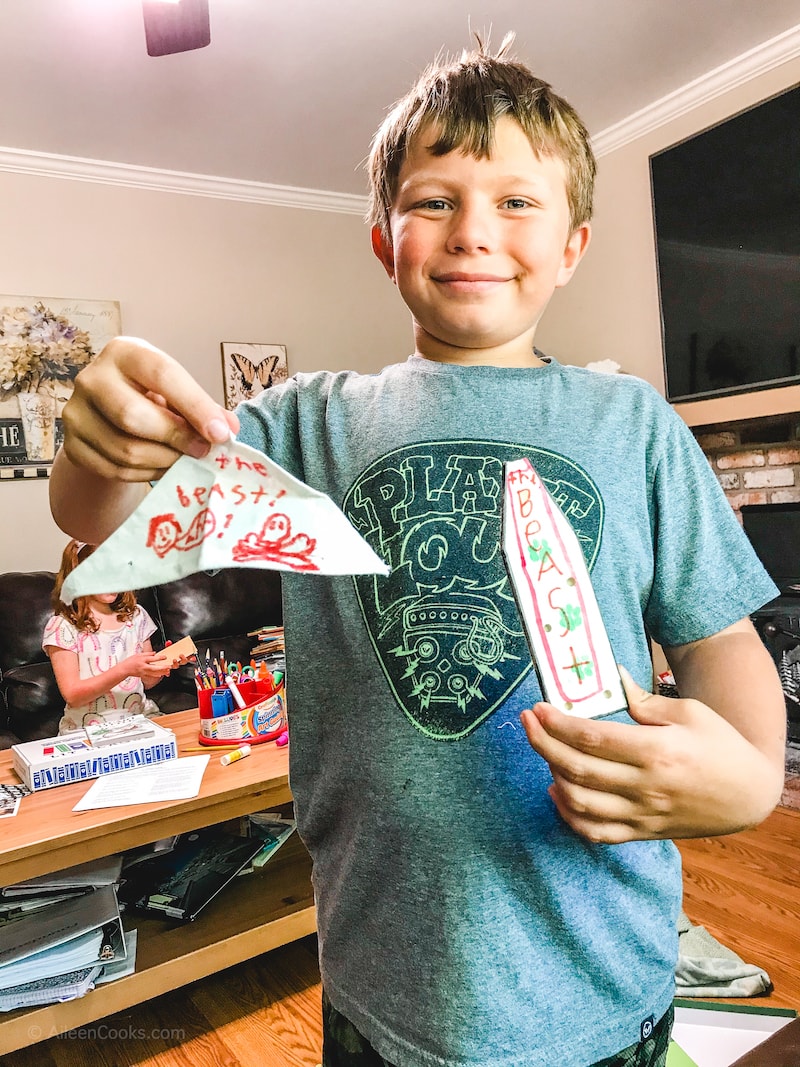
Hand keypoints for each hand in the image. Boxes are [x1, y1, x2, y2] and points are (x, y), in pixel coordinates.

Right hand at [61, 336, 238, 481]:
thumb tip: (228, 429)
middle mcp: (92, 378)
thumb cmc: (149, 397)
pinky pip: (114, 470)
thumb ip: (202, 407)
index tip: (221, 434)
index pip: (162, 374)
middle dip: (176, 439)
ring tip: (184, 460)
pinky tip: (160, 467)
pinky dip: (145, 474)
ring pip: (125, 450)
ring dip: (164, 461)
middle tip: (203, 452)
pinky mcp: (72, 445)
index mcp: (124, 353)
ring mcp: (76, 412)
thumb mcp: (175, 391)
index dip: (195, 406)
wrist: (106, 416)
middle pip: (133, 416)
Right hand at [123, 652, 173, 684]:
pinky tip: (161, 674)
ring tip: (167, 671)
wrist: (124, 669)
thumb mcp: (138, 654)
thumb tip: (155, 653)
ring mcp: (143, 672)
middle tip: (168, 667)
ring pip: (154, 673)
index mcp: (142, 660)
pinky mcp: (143, 675)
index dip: (159, 658)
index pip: (152, 659)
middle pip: (154, 668)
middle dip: (162, 668)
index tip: (165, 657)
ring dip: (161, 672)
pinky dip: (157, 675)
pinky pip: (151, 675)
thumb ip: (147, 654)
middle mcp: (143, 666)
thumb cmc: (130, 661)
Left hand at [520, 667, 783, 842]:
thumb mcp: (691, 712)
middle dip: (543, 743)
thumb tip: (613, 676)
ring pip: (580, 802)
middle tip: (528, 723)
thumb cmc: (722, 746)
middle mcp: (646, 786)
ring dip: (552, 775)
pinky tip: (558, 791)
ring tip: (546, 752)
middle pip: (577, 768)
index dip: (557, 723)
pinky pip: (595, 833)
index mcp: (657, 751)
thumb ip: (646, 699)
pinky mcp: (643, 833)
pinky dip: (569, 815)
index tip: (538, 708)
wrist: (750, 795)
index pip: (592, 739)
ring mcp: (643, 814)